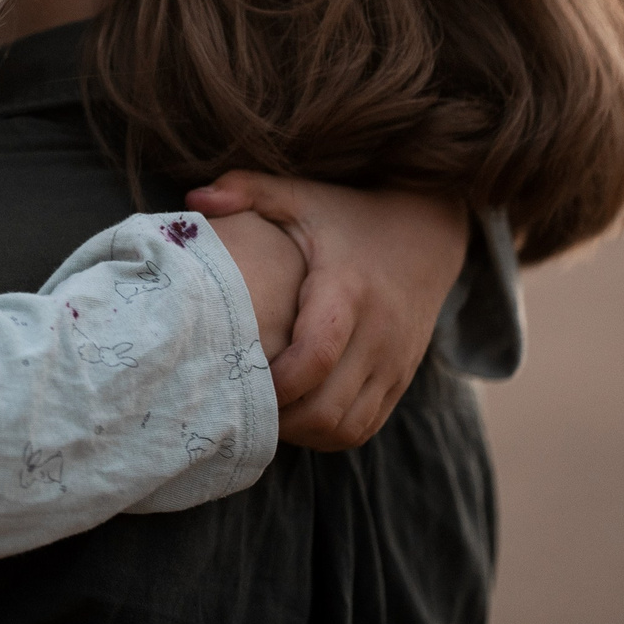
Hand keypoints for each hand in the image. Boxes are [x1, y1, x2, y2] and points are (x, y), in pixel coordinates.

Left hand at [185, 172, 466, 451]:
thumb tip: (195, 196)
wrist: (429, 234)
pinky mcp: (401, 379)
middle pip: (328, 406)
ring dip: (301, 431)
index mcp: (347, 290)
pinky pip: (364, 426)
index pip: (316, 355)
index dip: (275, 381)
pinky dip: (327, 432)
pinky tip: (294, 414)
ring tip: (262, 413)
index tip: (236, 378)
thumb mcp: (302, 196)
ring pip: (347, 427)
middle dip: (279, 417)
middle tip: (237, 405)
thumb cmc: (349, 216)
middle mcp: (378, 333)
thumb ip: (249, 190)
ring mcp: (394, 362)